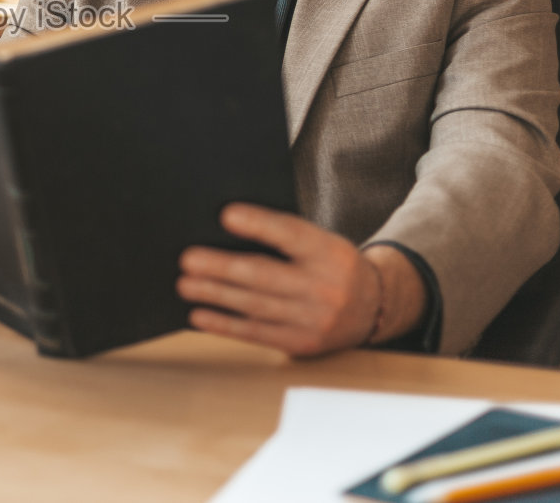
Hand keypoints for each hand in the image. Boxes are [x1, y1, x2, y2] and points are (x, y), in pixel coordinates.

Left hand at [177, 204, 415, 355]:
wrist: (374, 307)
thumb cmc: (332, 266)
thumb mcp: (322, 242)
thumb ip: (285, 236)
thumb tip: (227, 229)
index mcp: (330, 253)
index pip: (292, 234)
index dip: (258, 224)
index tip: (225, 214)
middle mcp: (325, 288)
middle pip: (265, 275)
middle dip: (222, 268)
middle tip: (188, 259)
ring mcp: (314, 320)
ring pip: (255, 306)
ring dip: (215, 295)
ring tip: (185, 284)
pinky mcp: (302, 345)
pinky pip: (256, 334)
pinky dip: (224, 325)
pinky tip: (200, 315)